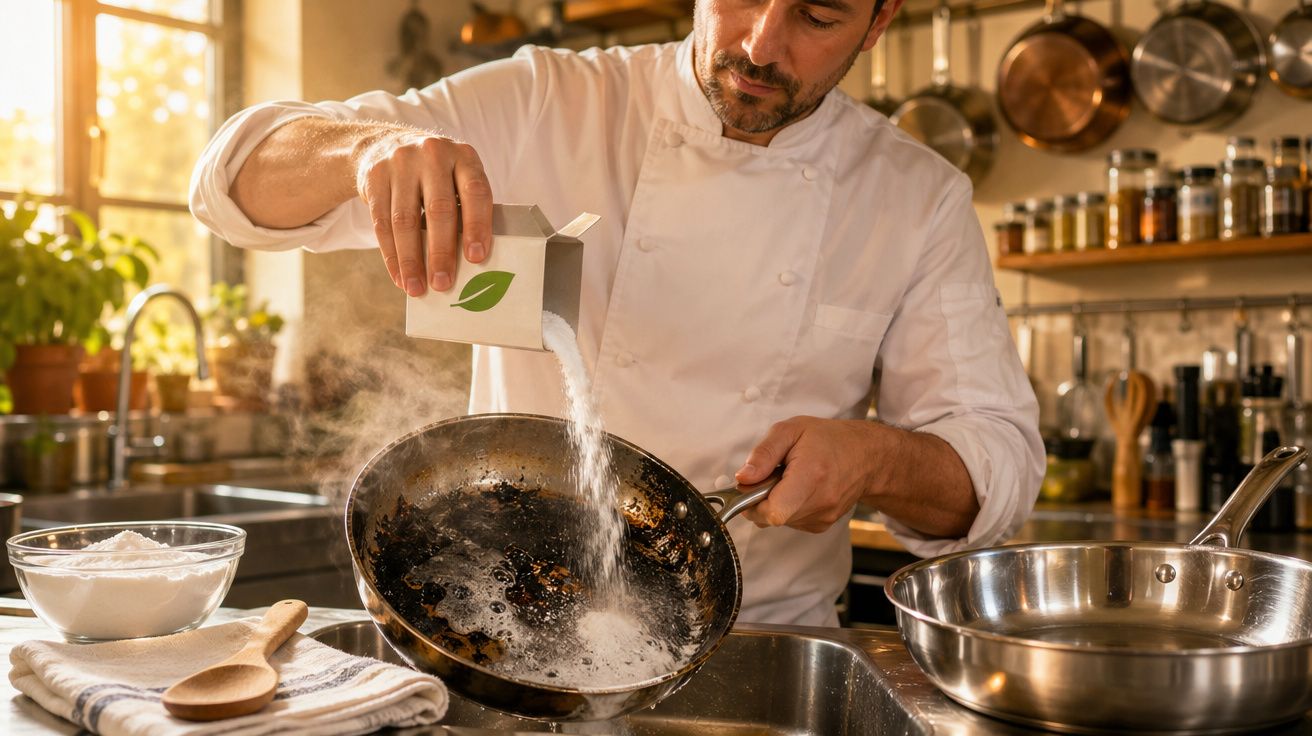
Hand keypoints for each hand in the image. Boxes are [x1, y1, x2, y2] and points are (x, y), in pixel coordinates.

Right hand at [354, 130, 493, 296]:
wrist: (386, 145)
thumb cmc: (435, 175)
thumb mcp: (456, 177)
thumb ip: (466, 209)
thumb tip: (471, 265)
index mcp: (464, 156)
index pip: (476, 193)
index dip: (477, 226)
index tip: (476, 258)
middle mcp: (433, 154)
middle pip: (439, 209)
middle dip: (441, 252)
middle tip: (443, 284)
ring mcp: (401, 163)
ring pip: (405, 220)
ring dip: (411, 260)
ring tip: (417, 288)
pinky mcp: (374, 177)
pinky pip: (381, 223)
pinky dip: (391, 255)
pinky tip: (399, 276)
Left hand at [735, 417, 885, 532]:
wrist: (866, 456)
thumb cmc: (828, 439)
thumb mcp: (791, 431)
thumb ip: (763, 453)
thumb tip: (743, 478)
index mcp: (810, 476)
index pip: (773, 512)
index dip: (753, 502)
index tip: (753, 484)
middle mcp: (820, 503)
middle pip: (771, 517)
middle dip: (760, 499)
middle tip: (772, 475)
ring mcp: (823, 518)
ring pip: (779, 521)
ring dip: (774, 502)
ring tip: (789, 480)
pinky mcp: (821, 525)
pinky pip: (790, 522)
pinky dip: (787, 507)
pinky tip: (799, 489)